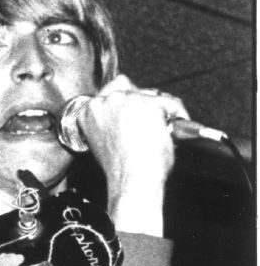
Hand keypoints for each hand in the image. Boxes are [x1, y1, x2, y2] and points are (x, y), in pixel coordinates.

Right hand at [67, 75, 184, 235]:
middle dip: (142, 102)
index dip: (123, 104)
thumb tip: (130, 115)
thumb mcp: (103, 141)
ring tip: (161, 130)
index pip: (107, 93)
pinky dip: (177, 115)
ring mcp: (127, 100)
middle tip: (150, 122)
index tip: (132, 115)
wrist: (132, 179)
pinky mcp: (149, 103)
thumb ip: (110, 123)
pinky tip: (172, 131)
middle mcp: (104, 101)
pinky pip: (170, 103)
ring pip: (151, 94)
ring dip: (160, 109)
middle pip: (128, 86)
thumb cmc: (120, 168)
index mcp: (87, 112)